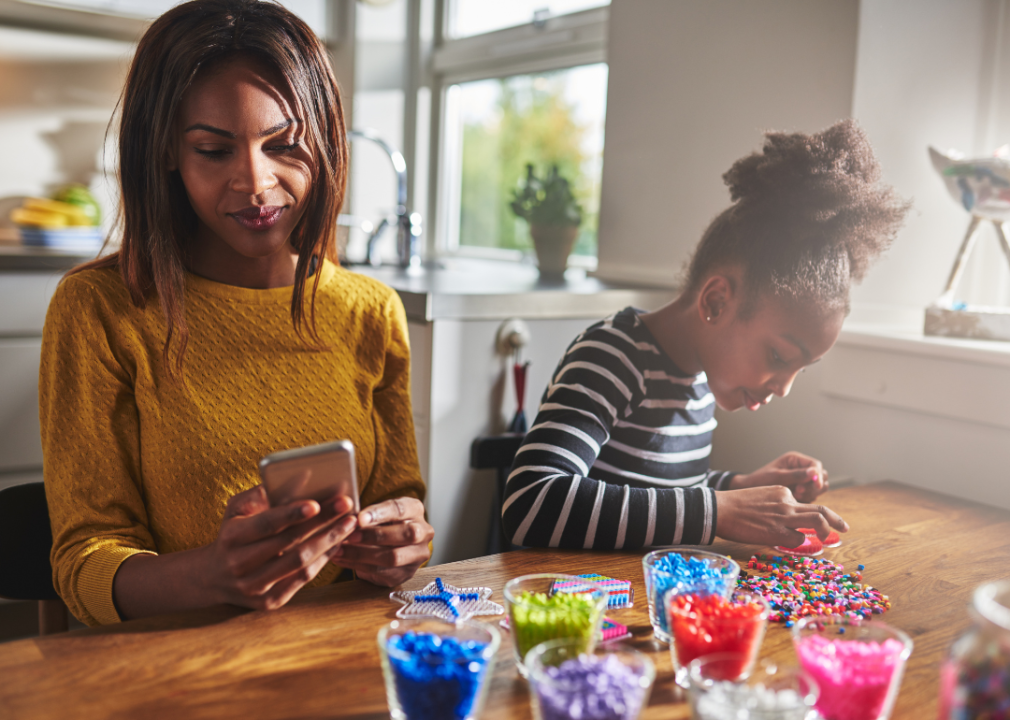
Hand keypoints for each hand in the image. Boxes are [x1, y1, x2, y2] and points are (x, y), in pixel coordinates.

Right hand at [203, 486, 357, 610]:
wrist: (213, 577)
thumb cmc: (233, 534)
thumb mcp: (236, 510)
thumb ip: (260, 495)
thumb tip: (293, 480)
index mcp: (232, 537)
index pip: (266, 524)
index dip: (291, 514)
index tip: (316, 503)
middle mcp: (240, 564)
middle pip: (289, 543)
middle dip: (322, 522)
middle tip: (346, 505)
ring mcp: (254, 586)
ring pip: (299, 563)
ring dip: (328, 541)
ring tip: (349, 523)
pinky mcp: (267, 602)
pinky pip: (302, 579)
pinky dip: (322, 560)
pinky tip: (337, 543)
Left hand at [335, 497, 433, 586]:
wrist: (387, 545)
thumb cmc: (379, 523)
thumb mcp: (377, 513)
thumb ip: (367, 515)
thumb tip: (349, 520)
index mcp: (415, 510)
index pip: (401, 509)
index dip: (380, 513)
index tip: (359, 518)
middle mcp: (423, 532)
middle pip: (406, 534)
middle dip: (375, 536)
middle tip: (351, 536)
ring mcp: (418, 555)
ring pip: (394, 556)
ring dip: (364, 554)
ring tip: (341, 550)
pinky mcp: (406, 573)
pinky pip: (383, 571)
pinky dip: (359, 566)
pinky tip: (343, 560)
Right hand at [714, 485, 848, 546]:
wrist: (720, 509)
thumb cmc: (735, 505)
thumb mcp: (761, 497)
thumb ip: (777, 505)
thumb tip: (789, 521)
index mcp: (782, 491)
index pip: (804, 504)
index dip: (811, 515)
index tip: (817, 522)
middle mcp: (787, 502)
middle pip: (821, 511)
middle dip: (836, 520)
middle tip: (845, 528)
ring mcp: (785, 517)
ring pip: (817, 522)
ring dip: (827, 531)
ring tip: (829, 538)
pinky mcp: (778, 532)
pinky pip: (798, 538)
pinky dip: (797, 541)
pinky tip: (787, 541)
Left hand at [729, 451, 827, 502]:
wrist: (750, 490)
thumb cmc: (760, 480)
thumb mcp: (777, 476)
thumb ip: (796, 475)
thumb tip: (815, 472)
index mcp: (795, 460)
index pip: (816, 465)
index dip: (818, 475)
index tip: (816, 485)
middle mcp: (801, 468)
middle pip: (822, 476)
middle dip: (813, 486)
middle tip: (798, 491)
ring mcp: (802, 480)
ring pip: (818, 487)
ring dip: (810, 493)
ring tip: (795, 495)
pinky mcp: (801, 490)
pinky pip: (812, 495)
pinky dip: (806, 499)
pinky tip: (794, 500)